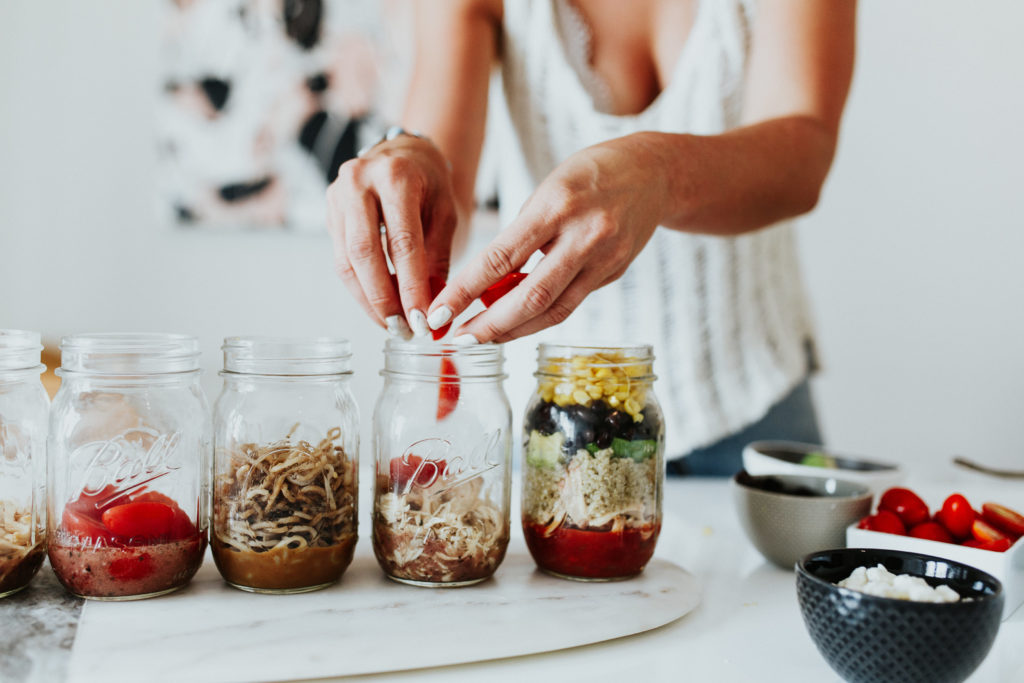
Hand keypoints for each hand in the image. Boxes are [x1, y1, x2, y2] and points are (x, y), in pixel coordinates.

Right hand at [326, 134, 457, 336]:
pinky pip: (341, 260)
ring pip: (346, 261)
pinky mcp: (329, 213)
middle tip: (403, 330)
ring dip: (369, 300)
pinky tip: (380, 307)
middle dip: (384, 299)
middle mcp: (358, 182)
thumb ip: (438, 260)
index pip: (402, 242)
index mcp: (395, 176)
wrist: (403, 153)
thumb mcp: (445, 215)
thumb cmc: (429, 184)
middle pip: (364, 253)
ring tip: (392, 326)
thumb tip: (434, 313)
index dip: (411, 286)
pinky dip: (360, 289)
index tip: (422, 320)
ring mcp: (337, 196)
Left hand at [429, 134, 666, 342]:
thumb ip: (520, 236)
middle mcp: (584, 235)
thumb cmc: (590, 175)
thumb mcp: (547, 189)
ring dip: (514, 331)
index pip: (501, 257)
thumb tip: (487, 286)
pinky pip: (571, 304)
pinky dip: (540, 317)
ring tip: (483, 338)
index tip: (440, 311)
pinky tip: (517, 323)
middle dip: (490, 325)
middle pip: (531, 296)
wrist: (654, 172)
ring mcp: (604, 258)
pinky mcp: (614, 274)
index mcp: (556, 205)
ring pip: (554, 310)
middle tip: (459, 339)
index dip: (466, 290)